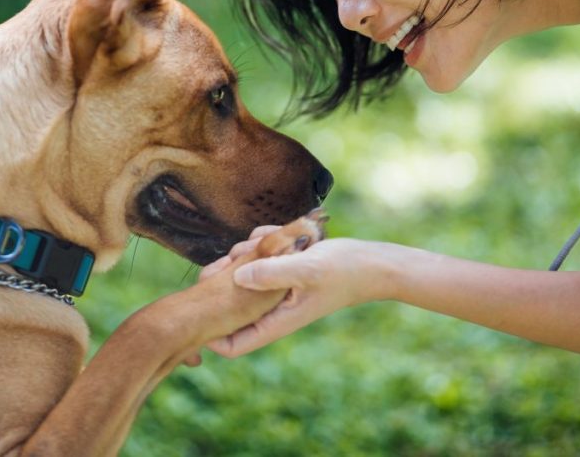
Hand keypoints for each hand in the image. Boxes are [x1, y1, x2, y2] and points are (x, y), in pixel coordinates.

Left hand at [199, 227, 375, 356]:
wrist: (372, 262)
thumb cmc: (343, 270)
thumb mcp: (306, 269)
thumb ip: (272, 273)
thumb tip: (237, 277)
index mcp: (275, 321)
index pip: (232, 346)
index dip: (212, 334)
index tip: (207, 302)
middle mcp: (271, 310)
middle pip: (229, 305)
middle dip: (227, 277)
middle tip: (239, 256)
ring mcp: (275, 291)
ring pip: (242, 275)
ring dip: (248, 252)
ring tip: (269, 241)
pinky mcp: (281, 272)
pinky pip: (259, 257)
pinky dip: (264, 242)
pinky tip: (281, 234)